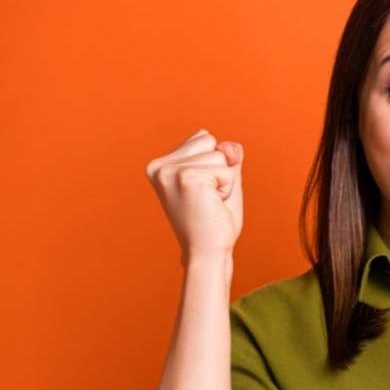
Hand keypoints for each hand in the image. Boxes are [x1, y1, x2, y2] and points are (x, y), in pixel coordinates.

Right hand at [145, 129, 244, 259]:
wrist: (207, 252)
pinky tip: (212, 205)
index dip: (214, 164)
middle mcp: (159, 166)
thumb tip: (230, 146)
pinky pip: (226, 170)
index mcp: (160, 165)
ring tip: (209, 202)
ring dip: (224, 181)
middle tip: (207, 199)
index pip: (203, 138)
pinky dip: (227, 188)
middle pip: (211, 141)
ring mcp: (170, 171)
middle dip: (220, 170)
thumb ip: (228, 156)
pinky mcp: (187, 177)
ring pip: (220, 154)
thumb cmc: (214, 221)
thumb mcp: (223, 180)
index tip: (202, 191)